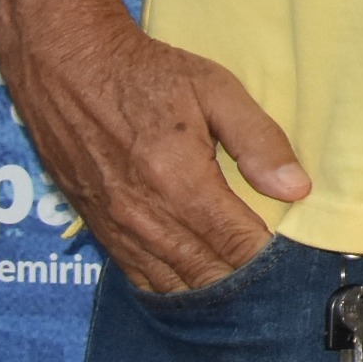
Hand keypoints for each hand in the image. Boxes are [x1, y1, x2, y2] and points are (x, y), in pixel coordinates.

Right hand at [0, 11, 304, 294]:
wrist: (66, 67)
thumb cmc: (146, 74)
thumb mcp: (215, 89)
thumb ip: (258, 140)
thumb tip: (296, 189)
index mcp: (180, 182)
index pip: (237, 246)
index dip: (270, 262)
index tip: (295, 263)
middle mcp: (145, 216)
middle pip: (207, 275)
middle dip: (244, 285)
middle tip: (276, 284)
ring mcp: (117, 227)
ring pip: (172, 285)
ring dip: (209, 293)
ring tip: (244, 294)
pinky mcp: (97, 228)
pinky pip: (138, 276)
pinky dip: (171, 287)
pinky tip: (195, 286)